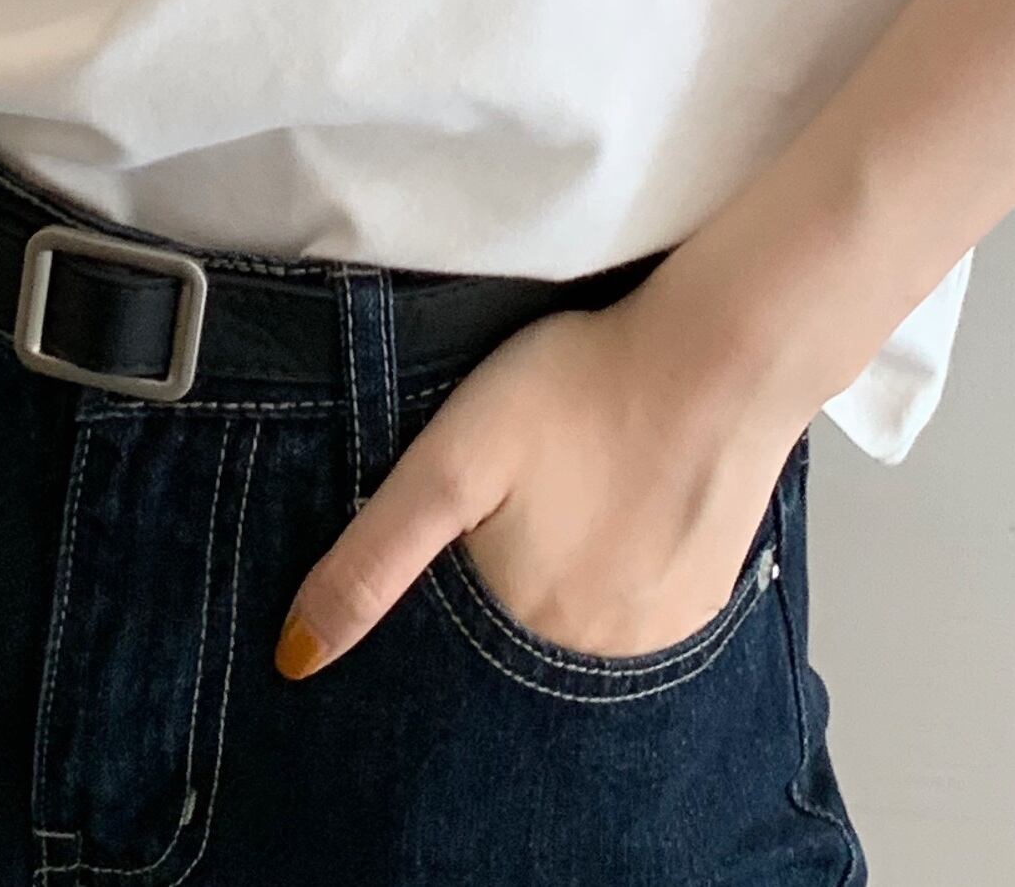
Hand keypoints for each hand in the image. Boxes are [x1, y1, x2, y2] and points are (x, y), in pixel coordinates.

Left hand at [271, 273, 806, 676]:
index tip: (447, 548)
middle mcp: (594, 659)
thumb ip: (374, 557)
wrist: (720, 353)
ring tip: (561, 507)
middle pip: (512, 650)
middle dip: (493, 599)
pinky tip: (615, 516)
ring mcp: (659, 635)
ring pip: (576, 633)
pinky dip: (614, 581)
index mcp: (523, 629)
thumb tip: (295, 659)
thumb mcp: (451, 459)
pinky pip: (638, 616)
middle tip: (514, 509)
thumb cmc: (578, 389)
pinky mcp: (706, 598)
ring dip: (556, 590)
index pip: (446, 662)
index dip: (430, 613)